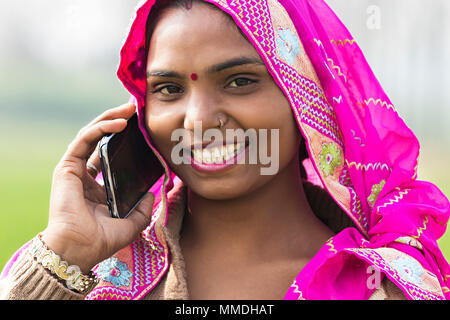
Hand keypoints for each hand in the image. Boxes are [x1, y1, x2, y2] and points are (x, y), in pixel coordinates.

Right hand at [41, 103, 154, 273]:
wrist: (80, 249)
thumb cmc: (101, 241)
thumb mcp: (131, 224)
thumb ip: (142, 209)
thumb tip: (153, 194)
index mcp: (98, 188)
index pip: (110, 156)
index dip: (123, 141)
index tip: (141, 130)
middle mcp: (86, 176)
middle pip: (101, 141)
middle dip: (118, 122)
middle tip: (136, 110)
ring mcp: (75, 170)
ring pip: (92, 136)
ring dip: (110, 119)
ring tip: (129, 109)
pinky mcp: (67, 167)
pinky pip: (84, 140)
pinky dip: (100, 129)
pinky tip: (119, 123)